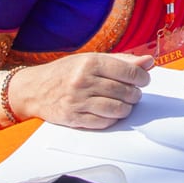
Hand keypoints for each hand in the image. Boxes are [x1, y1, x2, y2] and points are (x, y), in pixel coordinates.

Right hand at [10, 53, 153, 129]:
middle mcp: (83, 81)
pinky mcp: (73, 118)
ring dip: (127, 108)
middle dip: (135, 94)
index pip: (129, 72)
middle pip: (124, 92)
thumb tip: (149, 62)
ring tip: (126, 104)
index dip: (142, 77)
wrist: (34, 89)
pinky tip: (112, 113)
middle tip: (134, 93)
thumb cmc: (66, 72)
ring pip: (116, 109)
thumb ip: (121, 60)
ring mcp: (77, 101)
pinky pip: (102, 122)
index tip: (144, 80)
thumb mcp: (91, 59)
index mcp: (90, 63)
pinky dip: (112, 119)